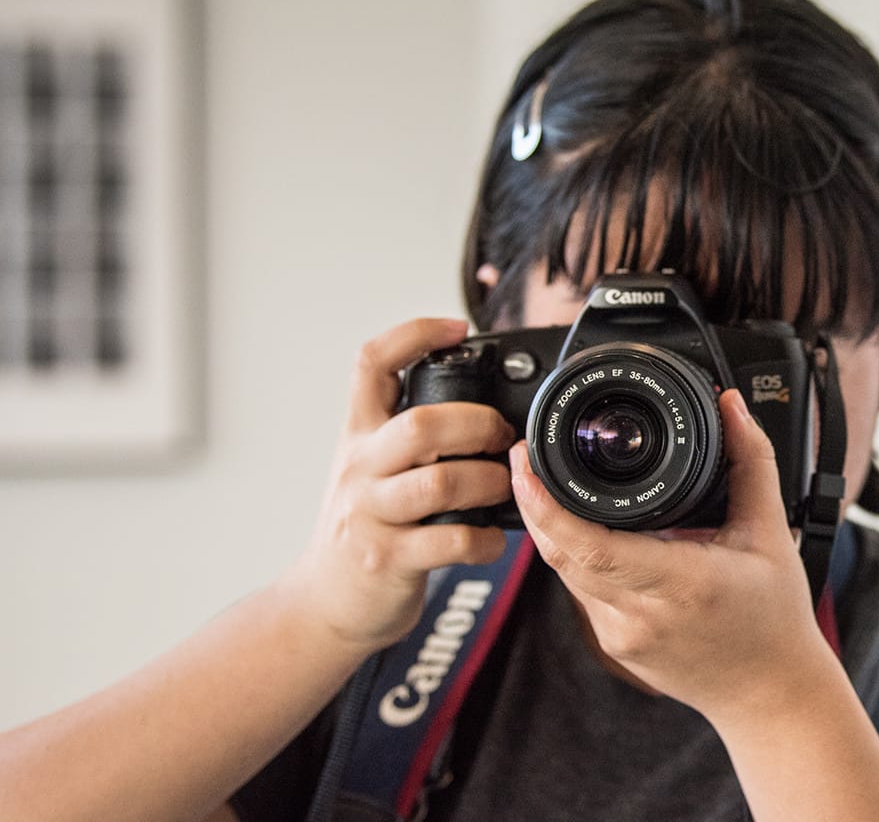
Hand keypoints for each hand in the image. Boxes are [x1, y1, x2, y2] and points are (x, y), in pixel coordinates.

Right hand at [279, 318, 514, 652]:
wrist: (324, 604)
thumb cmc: (364, 530)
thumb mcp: (369, 469)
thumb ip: (406, 434)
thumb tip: (475, 400)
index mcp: (359, 437)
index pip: (370, 365)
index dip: (413, 334)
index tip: (458, 328)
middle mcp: (360, 469)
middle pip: (421, 425)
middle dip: (477, 424)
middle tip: (499, 435)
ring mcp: (371, 516)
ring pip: (442, 483)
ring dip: (489, 483)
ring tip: (501, 488)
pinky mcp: (388, 560)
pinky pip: (452, 541)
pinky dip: (485, 540)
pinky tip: (490, 540)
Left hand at [512, 389, 836, 726]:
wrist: (770, 694)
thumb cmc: (776, 619)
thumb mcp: (771, 533)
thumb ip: (750, 461)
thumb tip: (733, 405)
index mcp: (681, 583)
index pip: (591, 546)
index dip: (546, 505)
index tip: (527, 463)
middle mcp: (641, 615)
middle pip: (560, 555)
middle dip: (532, 503)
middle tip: (523, 455)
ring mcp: (621, 636)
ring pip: (565, 573)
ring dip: (550, 528)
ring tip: (544, 481)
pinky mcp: (614, 646)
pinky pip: (581, 592)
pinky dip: (576, 556)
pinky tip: (580, 528)